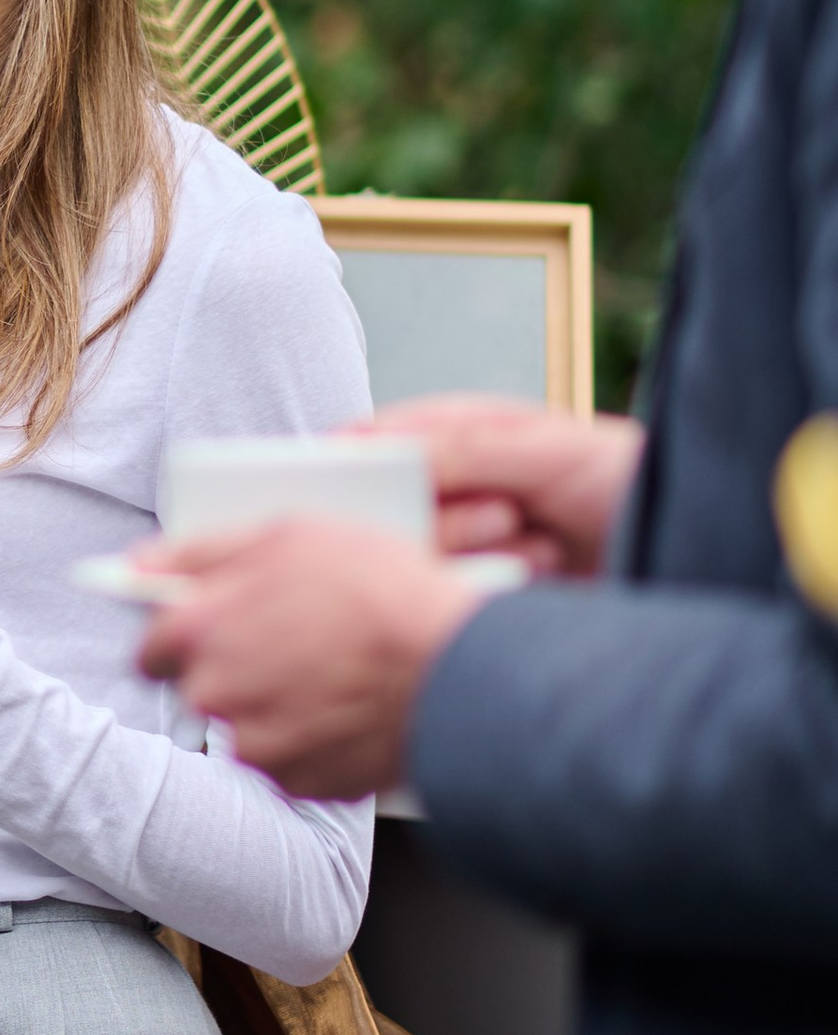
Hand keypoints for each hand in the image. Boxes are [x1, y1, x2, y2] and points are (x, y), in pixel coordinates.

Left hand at [135, 516, 475, 798]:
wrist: (457, 667)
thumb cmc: (379, 592)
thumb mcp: (287, 535)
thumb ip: (201, 552)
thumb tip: (141, 563)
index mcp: (199, 632)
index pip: (151, 649)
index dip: (183, 637)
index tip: (214, 630)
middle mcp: (215, 696)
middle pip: (201, 687)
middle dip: (235, 669)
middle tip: (293, 644)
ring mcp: (257, 747)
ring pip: (248, 725)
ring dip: (275, 704)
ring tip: (332, 673)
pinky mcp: (301, 782)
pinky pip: (291, 759)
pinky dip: (312, 738)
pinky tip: (349, 705)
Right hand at [366, 396, 641, 578]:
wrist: (682, 549)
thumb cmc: (625, 479)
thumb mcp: (546, 448)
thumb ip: (465, 447)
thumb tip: (388, 449)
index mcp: (462, 438)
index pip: (381, 442)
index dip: (359, 462)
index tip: (352, 482)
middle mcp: (456, 489)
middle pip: (390, 510)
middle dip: (448, 518)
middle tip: (505, 514)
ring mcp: (468, 543)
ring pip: (420, 558)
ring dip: (478, 552)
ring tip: (540, 544)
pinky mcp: (482, 591)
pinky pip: (450, 596)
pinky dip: (492, 586)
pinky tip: (541, 576)